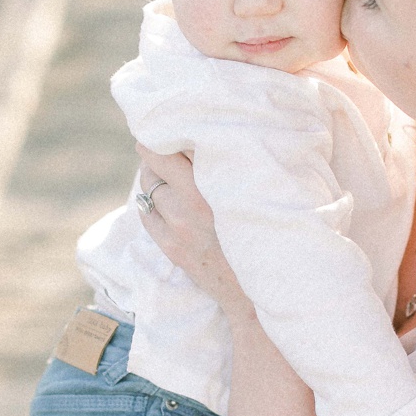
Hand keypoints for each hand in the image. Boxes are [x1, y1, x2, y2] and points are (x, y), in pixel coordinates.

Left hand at [136, 146, 251, 320]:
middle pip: (155, 161)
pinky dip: (150, 202)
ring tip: (163, 172)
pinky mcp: (171, 248)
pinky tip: (162, 200)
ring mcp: (179, 228)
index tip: (173, 124)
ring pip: (148, 186)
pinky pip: (146, 213)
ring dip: (152, 175)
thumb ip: (237, 166)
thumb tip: (216, 136)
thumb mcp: (258, 195)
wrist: (261, 291)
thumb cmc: (268, 235)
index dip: (173, 131)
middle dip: (156, 150)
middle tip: (162, 144)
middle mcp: (195, 205)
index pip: (179, 144)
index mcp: (219, 186)